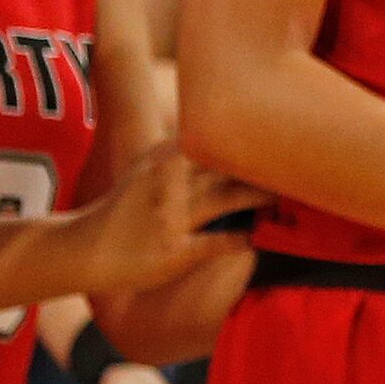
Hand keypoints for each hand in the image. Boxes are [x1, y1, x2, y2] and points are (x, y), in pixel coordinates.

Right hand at [87, 141, 270, 290]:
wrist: (86, 249)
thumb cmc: (124, 207)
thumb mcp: (146, 168)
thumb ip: (182, 150)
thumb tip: (227, 132)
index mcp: (164, 157)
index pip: (217, 137)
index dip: (254, 135)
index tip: (286, 133)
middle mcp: (168, 181)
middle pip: (230, 164)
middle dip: (265, 164)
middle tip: (298, 164)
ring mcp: (171, 216)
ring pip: (232, 198)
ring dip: (264, 197)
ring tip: (284, 197)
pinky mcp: (174, 251)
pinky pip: (223, 241)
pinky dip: (247, 237)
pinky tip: (261, 236)